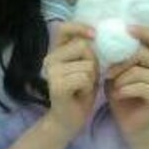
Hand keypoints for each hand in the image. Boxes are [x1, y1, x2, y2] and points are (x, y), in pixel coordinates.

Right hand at [43, 22, 98, 140]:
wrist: (68, 120)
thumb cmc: (80, 92)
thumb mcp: (86, 67)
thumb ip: (88, 52)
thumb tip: (99, 34)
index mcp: (55, 52)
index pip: (64, 28)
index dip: (80, 27)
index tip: (94, 34)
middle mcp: (49, 59)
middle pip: (83, 47)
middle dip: (93, 62)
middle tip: (87, 78)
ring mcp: (52, 72)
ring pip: (87, 65)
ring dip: (92, 78)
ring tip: (83, 88)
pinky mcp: (57, 85)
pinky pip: (84, 78)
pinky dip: (88, 87)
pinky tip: (80, 94)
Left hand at [106, 26, 148, 141]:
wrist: (128, 123)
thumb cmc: (120, 94)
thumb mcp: (113, 72)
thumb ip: (114, 56)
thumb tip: (104, 37)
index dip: (142, 31)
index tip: (125, 29)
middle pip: (141, 54)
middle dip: (120, 62)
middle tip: (107, 73)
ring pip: (138, 71)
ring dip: (120, 79)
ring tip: (113, 86)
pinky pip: (141, 87)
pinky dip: (125, 90)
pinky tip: (118, 95)